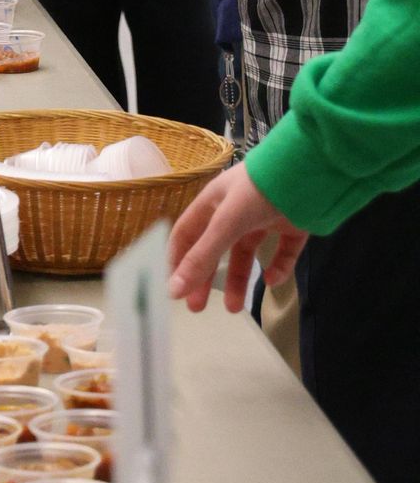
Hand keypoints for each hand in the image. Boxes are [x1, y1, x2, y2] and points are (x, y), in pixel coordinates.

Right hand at [167, 163, 307, 312]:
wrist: (309, 173)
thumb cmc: (257, 191)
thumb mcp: (226, 224)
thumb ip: (202, 258)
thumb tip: (173, 292)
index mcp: (213, 203)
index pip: (186, 234)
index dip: (177, 260)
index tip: (172, 289)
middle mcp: (235, 211)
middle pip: (214, 250)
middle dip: (205, 278)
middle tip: (197, 307)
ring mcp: (264, 219)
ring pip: (246, 255)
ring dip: (238, 280)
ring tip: (234, 309)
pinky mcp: (291, 226)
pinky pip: (281, 253)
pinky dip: (277, 268)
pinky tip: (273, 280)